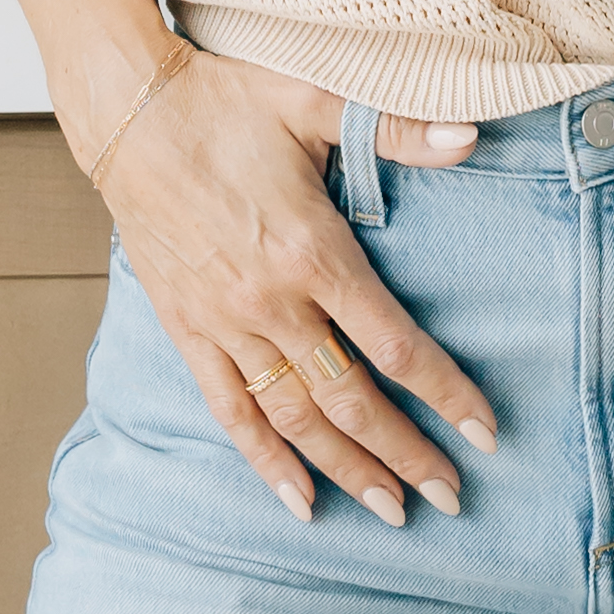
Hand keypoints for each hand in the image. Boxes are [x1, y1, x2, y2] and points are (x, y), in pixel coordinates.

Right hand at [77, 46, 492, 526]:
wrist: (129, 112)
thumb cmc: (226, 103)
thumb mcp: (316, 103)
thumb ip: (398, 130)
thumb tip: (473, 134)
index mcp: (313, 252)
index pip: (394, 344)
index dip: (444, 393)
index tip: (484, 435)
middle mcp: (272, 302)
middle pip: (351, 398)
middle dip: (405, 453)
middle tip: (450, 498)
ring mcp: (226, 324)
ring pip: (295, 416)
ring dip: (346, 468)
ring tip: (391, 511)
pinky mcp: (188, 331)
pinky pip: (229, 410)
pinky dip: (264, 459)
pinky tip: (297, 500)